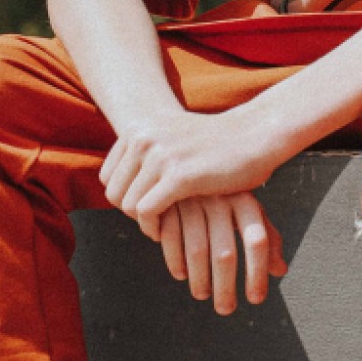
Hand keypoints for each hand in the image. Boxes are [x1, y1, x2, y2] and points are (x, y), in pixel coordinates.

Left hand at [100, 102, 292, 231]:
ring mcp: (160, 155)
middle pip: (115, 193)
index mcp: (139, 129)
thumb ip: (143, 152)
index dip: (124, 198)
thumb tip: (111, 182)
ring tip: (163, 225)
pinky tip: (166, 231)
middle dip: (132, 213)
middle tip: (156, 220)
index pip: (108, 177)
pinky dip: (153, 228)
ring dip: (144, 223)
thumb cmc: (215, 144)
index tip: (146, 205)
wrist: (254, 135)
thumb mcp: (170, 137)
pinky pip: (147, 212)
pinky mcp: (179, 175)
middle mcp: (144, 138)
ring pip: (128, 206)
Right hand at [155, 192, 288, 314]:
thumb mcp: (247, 206)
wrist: (186, 157)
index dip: (257, 273)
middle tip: (226, 309)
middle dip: (225, 288)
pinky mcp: (166, 203)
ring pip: (196, 251)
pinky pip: (171, 240)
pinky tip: (180, 274)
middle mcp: (220, 199)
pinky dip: (175, 262)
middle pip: (225, 254)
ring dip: (199, 280)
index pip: (257, 241)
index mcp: (245, 199)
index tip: (255, 299)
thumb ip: (266, 236)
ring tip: (202, 294)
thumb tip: (281, 270)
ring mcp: (191, 200)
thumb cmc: (224, 190)